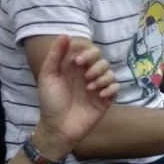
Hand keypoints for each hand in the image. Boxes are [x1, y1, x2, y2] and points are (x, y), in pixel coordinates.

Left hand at [34, 35, 118, 157]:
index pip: (86, 49)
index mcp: (73, 67)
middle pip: (101, 58)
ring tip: (90, 88)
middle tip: (85, 74)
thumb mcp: (48, 76)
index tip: (77, 61)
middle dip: (95, 64)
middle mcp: (87, 74)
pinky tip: (99, 96)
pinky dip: (110, 89)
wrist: (58, 128)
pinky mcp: (105, 99)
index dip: (85, 51)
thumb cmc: (50, 102)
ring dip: (102, 77)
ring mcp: (97, 86)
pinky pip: (115, 87)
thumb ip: (55, 56)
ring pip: (110, 72)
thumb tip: (65, 35)